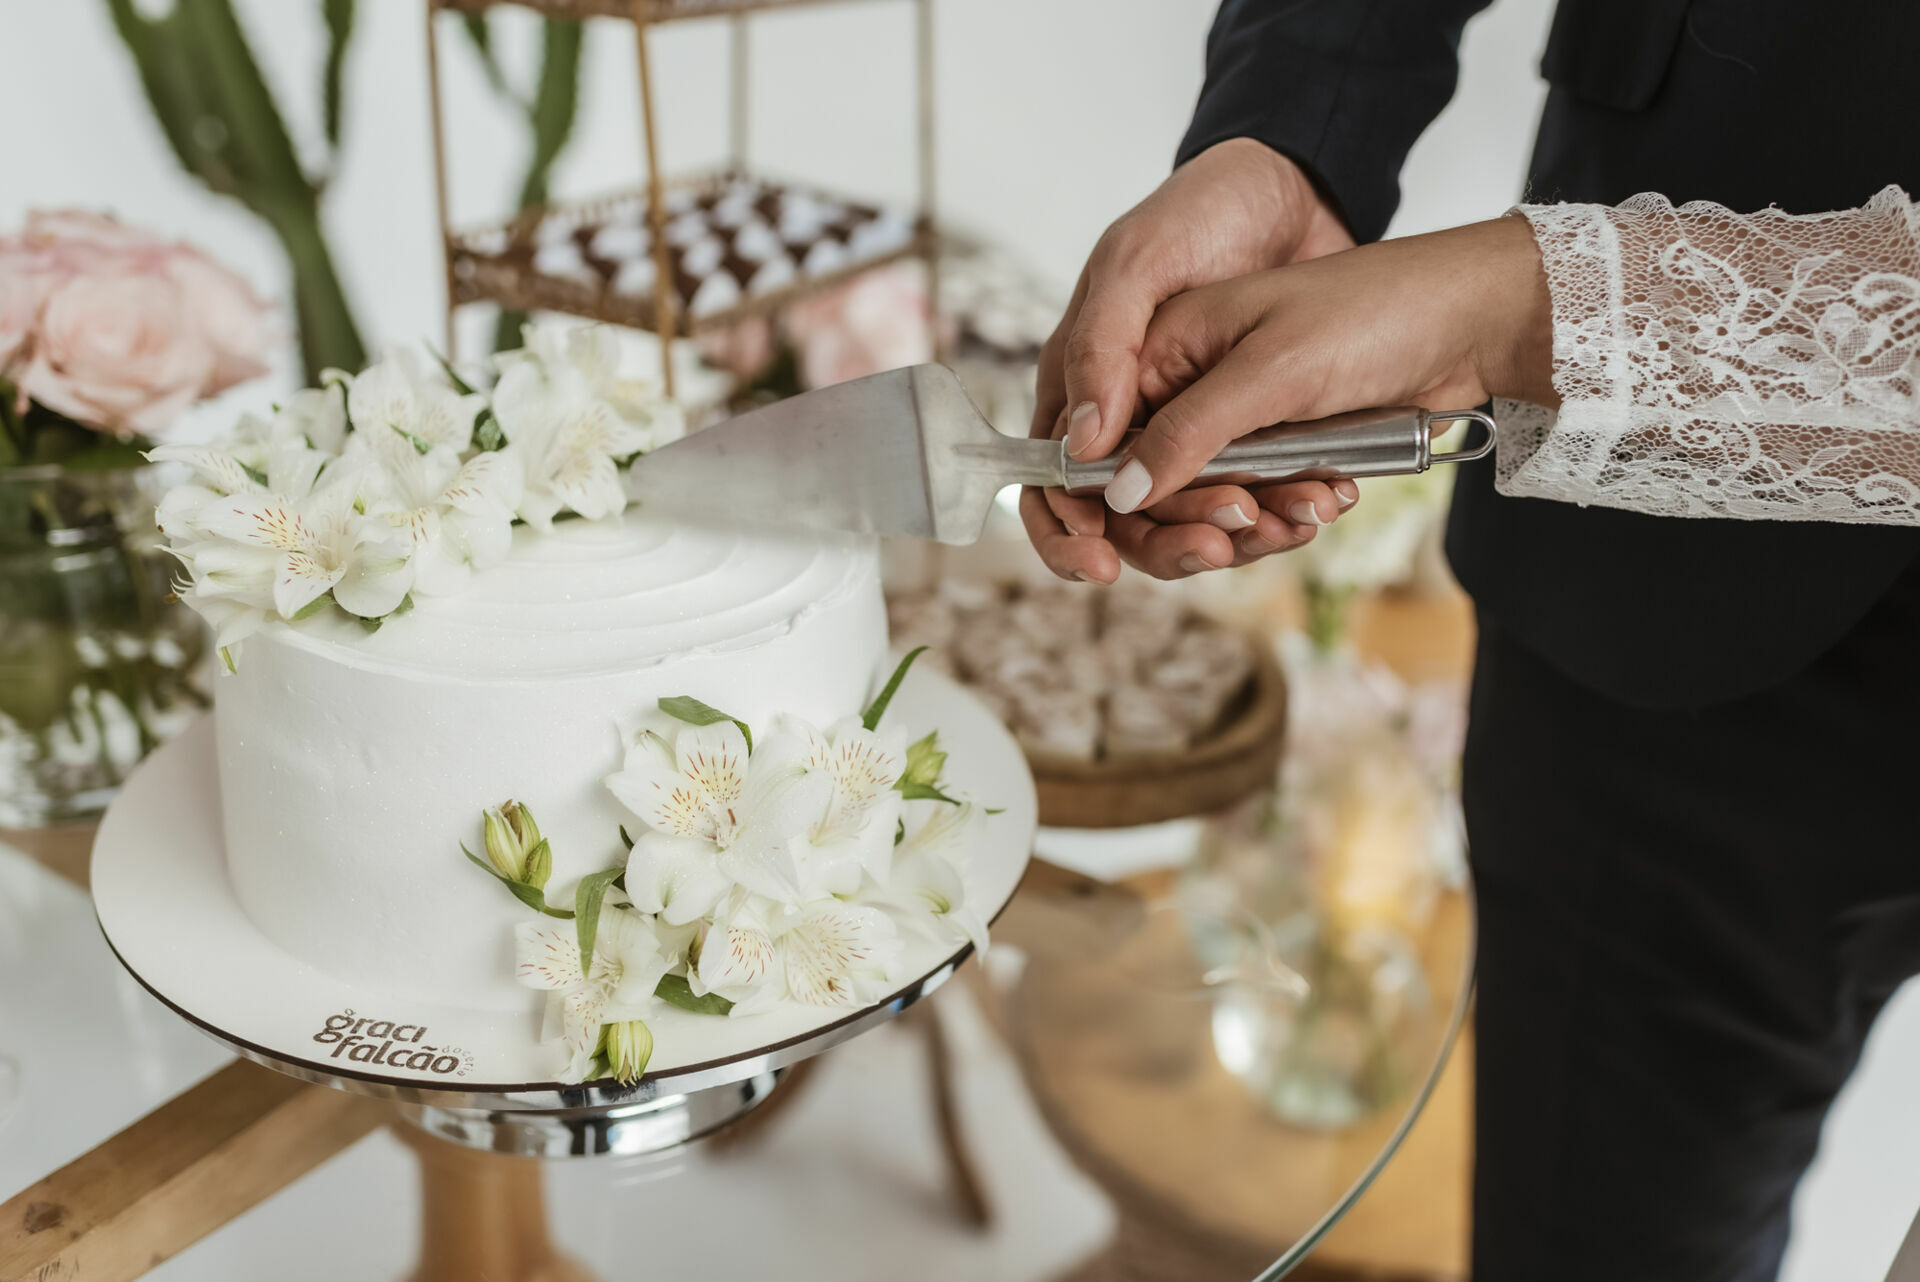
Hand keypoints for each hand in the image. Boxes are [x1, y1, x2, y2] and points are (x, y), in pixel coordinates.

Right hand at [1071, 216, 1555, 578]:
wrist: (1472, 319)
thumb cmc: (1371, 313)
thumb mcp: (1270, 369)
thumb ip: (1188, 432)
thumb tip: (1119, 493)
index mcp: (1160, 346)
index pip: (1092, 441)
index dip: (1088, 503)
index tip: (1102, 556)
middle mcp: (1185, 387)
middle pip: (1142, 491)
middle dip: (1181, 525)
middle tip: (1231, 536)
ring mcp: (1233, 422)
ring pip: (1202, 509)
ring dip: (1247, 526)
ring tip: (1305, 511)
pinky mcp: (1278, 449)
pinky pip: (1259, 508)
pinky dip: (1289, 515)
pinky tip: (1330, 498)